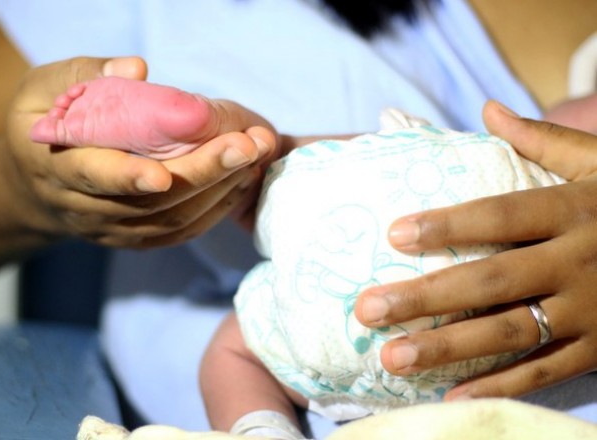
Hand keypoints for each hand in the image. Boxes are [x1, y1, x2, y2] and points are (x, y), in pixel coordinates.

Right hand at [3, 56, 276, 246]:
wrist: (30, 185)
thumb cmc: (38, 123)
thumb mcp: (41, 88)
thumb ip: (84, 75)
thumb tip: (137, 69)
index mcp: (54, 166)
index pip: (93, 177)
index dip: (128, 177)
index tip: (164, 173)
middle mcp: (82, 207)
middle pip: (149, 202)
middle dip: (203, 173)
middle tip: (247, 146)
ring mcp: (110, 229)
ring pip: (170, 221)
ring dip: (219, 191)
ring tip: (255, 156)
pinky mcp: (133, 238)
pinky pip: (178, 232)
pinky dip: (214, 209)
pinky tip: (240, 181)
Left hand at [354, 100, 596, 399]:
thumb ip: (544, 141)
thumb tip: (488, 110)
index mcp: (576, 210)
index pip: (502, 215)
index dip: (448, 225)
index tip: (394, 234)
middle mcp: (581, 262)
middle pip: (493, 281)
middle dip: (427, 297)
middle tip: (369, 309)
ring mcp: (592, 311)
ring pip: (511, 332)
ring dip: (449, 348)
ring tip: (394, 356)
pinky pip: (546, 372)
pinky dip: (500, 386)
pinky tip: (451, 396)